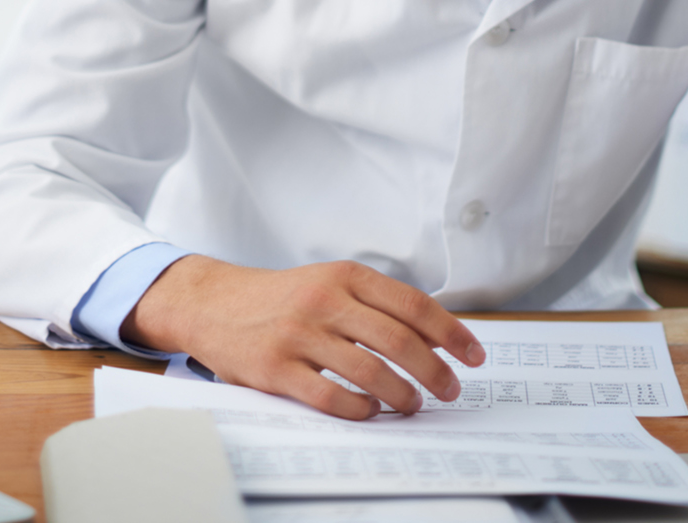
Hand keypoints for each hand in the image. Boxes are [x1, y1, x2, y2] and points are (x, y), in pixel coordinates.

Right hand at [123, 255, 485, 419]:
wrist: (213, 303)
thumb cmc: (282, 297)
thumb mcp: (330, 282)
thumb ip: (377, 303)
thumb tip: (438, 336)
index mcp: (345, 276)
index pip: (413, 305)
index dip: (451, 334)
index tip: (473, 355)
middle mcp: (323, 301)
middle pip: (399, 341)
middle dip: (435, 372)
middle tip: (449, 390)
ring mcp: (298, 335)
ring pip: (370, 373)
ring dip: (402, 395)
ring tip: (412, 404)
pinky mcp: (275, 369)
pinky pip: (332, 398)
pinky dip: (361, 411)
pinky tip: (370, 412)